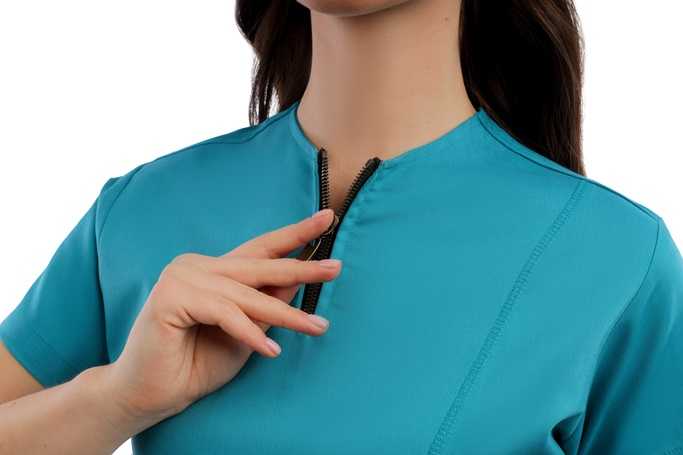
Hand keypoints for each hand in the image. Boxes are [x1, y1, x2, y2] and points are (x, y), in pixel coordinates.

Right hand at [103, 209, 340, 424]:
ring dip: (285, 314)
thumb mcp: (247, 333)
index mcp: (213, 270)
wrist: (151, 396)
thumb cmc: (196, 365)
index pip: (260, 248)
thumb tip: (299, 279)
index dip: (295, 234)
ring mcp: (181, 277)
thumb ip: (266, 305)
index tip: (327, 217)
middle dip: (302, 267)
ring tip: (317, 327)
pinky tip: (271, 351)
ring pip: (247, 294)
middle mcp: (197, 266)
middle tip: (337, 268)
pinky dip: (249, 333)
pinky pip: (225, 313)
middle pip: (260, 265)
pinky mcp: (171, 297)